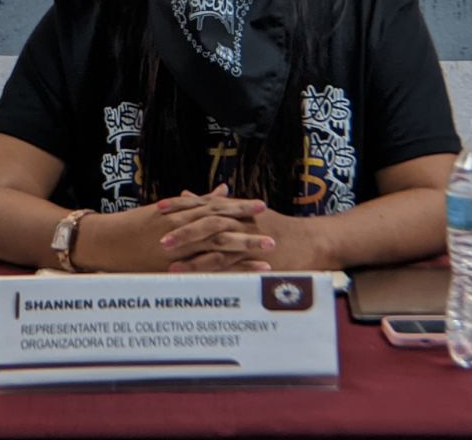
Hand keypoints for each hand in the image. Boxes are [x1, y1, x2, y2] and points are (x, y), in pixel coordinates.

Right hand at [73, 184, 271, 272]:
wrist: (106, 240)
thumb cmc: (137, 224)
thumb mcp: (167, 210)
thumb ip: (198, 202)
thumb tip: (224, 190)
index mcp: (181, 213)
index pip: (215, 208)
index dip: (238, 208)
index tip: (261, 206)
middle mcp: (181, 229)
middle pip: (219, 228)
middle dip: (246, 230)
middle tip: (271, 235)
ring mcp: (176, 250)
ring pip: (214, 248)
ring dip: (242, 252)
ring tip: (266, 255)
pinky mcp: (170, 267)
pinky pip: (201, 270)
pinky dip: (224, 272)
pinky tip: (243, 276)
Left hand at [166, 192, 333, 272]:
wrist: (312, 242)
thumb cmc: (279, 228)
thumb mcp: (248, 213)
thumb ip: (217, 205)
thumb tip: (188, 193)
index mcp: (238, 209)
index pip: (206, 203)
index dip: (182, 205)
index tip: (159, 207)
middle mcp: (242, 221)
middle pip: (208, 220)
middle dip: (183, 228)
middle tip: (159, 236)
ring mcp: (250, 240)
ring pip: (217, 243)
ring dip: (193, 252)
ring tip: (169, 262)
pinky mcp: (257, 259)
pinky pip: (232, 264)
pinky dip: (213, 269)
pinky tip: (196, 277)